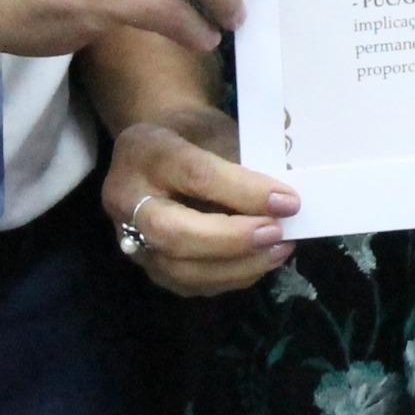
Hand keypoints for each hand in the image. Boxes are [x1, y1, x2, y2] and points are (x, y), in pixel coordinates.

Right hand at [101, 100, 298, 296]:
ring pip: (180, 269)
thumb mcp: (216, 130)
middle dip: (232, 239)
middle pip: (173, 232)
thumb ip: (242, 163)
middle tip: (276, 233)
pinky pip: (190, 284)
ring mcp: (131, 238)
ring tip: (278, 250)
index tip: (288, 201)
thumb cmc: (194, 135)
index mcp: (144, 151)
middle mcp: (127, 199)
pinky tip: (259, 262)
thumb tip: (285, 200)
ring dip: (237, 266)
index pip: (195, 176)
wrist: (158, 150)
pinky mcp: (149, 266)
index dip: (244, 192)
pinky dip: (231, 277)